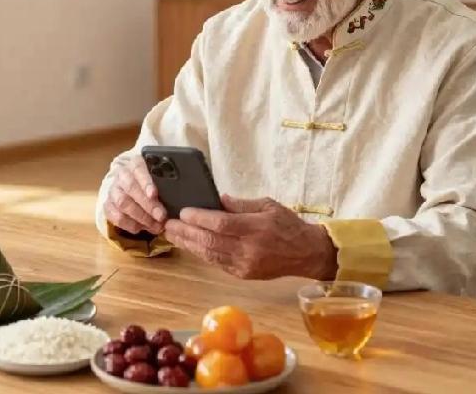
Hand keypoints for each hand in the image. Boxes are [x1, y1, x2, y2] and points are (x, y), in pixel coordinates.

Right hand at [103, 155, 167, 234]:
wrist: (132, 187)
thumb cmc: (153, 183)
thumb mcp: (160, 178)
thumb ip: (166, 182)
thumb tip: (179, 193)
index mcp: (135, 164)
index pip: (138, 169)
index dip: (146, 182)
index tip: (154, 194)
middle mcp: (122, 175)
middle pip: (131, 188)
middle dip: (147, 205)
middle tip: (161, 217)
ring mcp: (113, 190)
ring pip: (122, 203)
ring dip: (140, 217)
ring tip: (155, 226)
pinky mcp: (108, 205)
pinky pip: (115, 216)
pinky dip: (130, 224)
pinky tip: (142, 228)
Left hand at [164, 194, 337, 279]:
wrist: (306, 253)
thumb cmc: (288, 225)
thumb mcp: (268, 205)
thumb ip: (241, 204)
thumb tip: (218, 199)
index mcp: (257, 228)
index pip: (221, 224)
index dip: (200, 218)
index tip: (184, 211)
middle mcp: (249, 249)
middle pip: (210, 241)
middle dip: (186, 232)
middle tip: (168, 223)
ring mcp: (245, 265)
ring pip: (210, 255)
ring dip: (188, 244)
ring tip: (172, 234)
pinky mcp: (243, 275)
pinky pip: (216, 263)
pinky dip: (201, 253)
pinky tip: (189, 245)